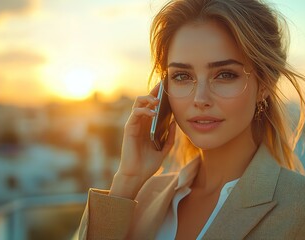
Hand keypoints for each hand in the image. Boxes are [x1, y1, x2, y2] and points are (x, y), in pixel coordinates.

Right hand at [109, 83, 175, 198]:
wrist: (137, 175)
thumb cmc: (149, 163)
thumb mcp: (164, 149)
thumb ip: (170, 137)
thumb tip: (175, 122)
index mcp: (149, 125)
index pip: (154, 106)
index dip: (160, 95)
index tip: (169, 87)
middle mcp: (141, 122)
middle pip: (146, 100)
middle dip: (154, 91)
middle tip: (163, 85)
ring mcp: (134, 124)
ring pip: (138, 103)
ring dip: (148, 98)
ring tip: (159, 100)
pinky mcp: (129, 128)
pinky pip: (135, 114)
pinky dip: (144, 111)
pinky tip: (153, 113)